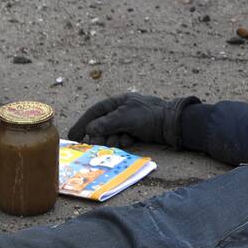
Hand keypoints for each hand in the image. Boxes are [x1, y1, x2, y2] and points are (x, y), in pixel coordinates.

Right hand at [68, 93, 196, 148]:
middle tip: (97, 145)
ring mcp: (127, 122)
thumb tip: (89, 132)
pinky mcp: (134, 132)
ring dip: (113, 140)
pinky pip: (120, 139)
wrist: (173, 124)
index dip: (82, 124)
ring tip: (120, 140)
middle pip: (100, 126)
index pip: (94, 112)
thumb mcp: (125, 117)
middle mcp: (120, 111)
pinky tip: (130, 141)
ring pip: (110, 135)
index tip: (73, 137)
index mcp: (117, 102)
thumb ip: (104, 124)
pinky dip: (123, 142)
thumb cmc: (150, 116)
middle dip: (100, 136)